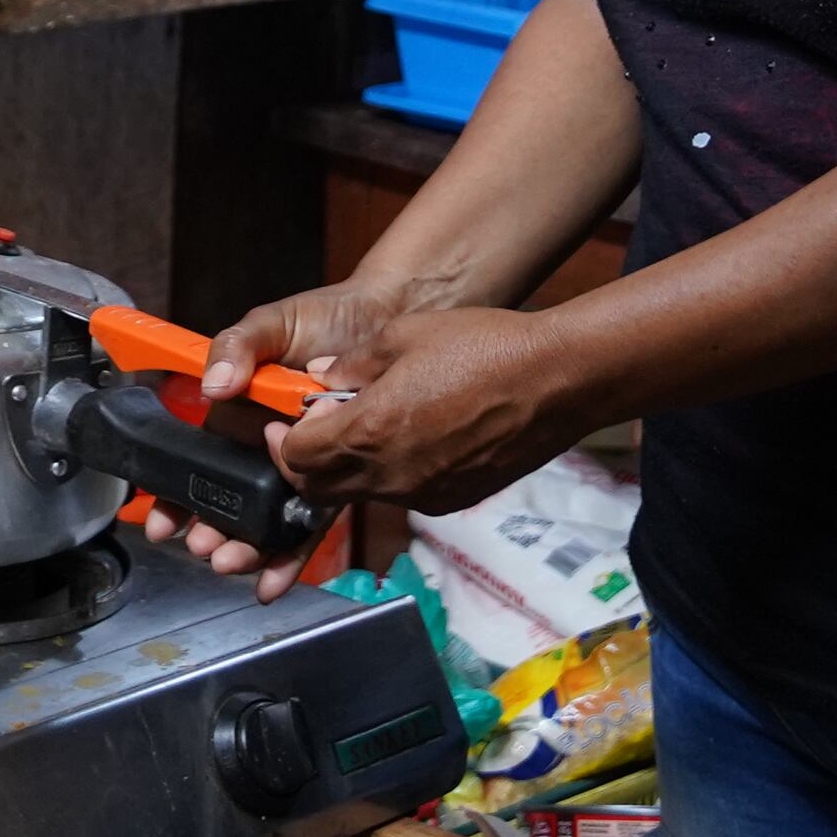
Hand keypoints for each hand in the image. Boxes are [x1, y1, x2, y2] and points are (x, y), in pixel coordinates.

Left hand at [150, 296, 594, 599]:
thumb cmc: (482, 346)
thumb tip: (321, 378)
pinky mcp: (451, 500)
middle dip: (300, 466)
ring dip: (344, 473)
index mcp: (371, 429)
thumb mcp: (403, 336)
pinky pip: (401, 496)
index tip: (281, 422)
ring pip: (359, 496)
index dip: (280, 442)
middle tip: (304, 436)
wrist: (555, 380)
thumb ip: (352, 364)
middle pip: (318, 490)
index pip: (296, 457)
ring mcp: (423, 493)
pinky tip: (405, 443)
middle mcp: (391, 473)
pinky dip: (386, 477)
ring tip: (358, 433)